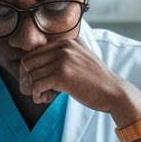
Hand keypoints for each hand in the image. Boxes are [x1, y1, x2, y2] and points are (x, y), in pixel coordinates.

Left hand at [17, 39, 140, 124]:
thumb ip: (67, 50)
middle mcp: (63, 48)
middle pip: (27, 62)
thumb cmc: (96, 79)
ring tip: (43, 96)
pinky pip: (36, 85)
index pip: (33, 53)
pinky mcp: (62, 76)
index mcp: (66, 42)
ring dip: (32, 90)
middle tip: (36, 90)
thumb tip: (47, 49)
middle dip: (27, 79)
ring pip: (31, 75)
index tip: (36, 82)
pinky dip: (36, 95)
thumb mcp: (82, 56)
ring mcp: (62, 61)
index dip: (30, 70)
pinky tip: (44, 99)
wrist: (113, 92)